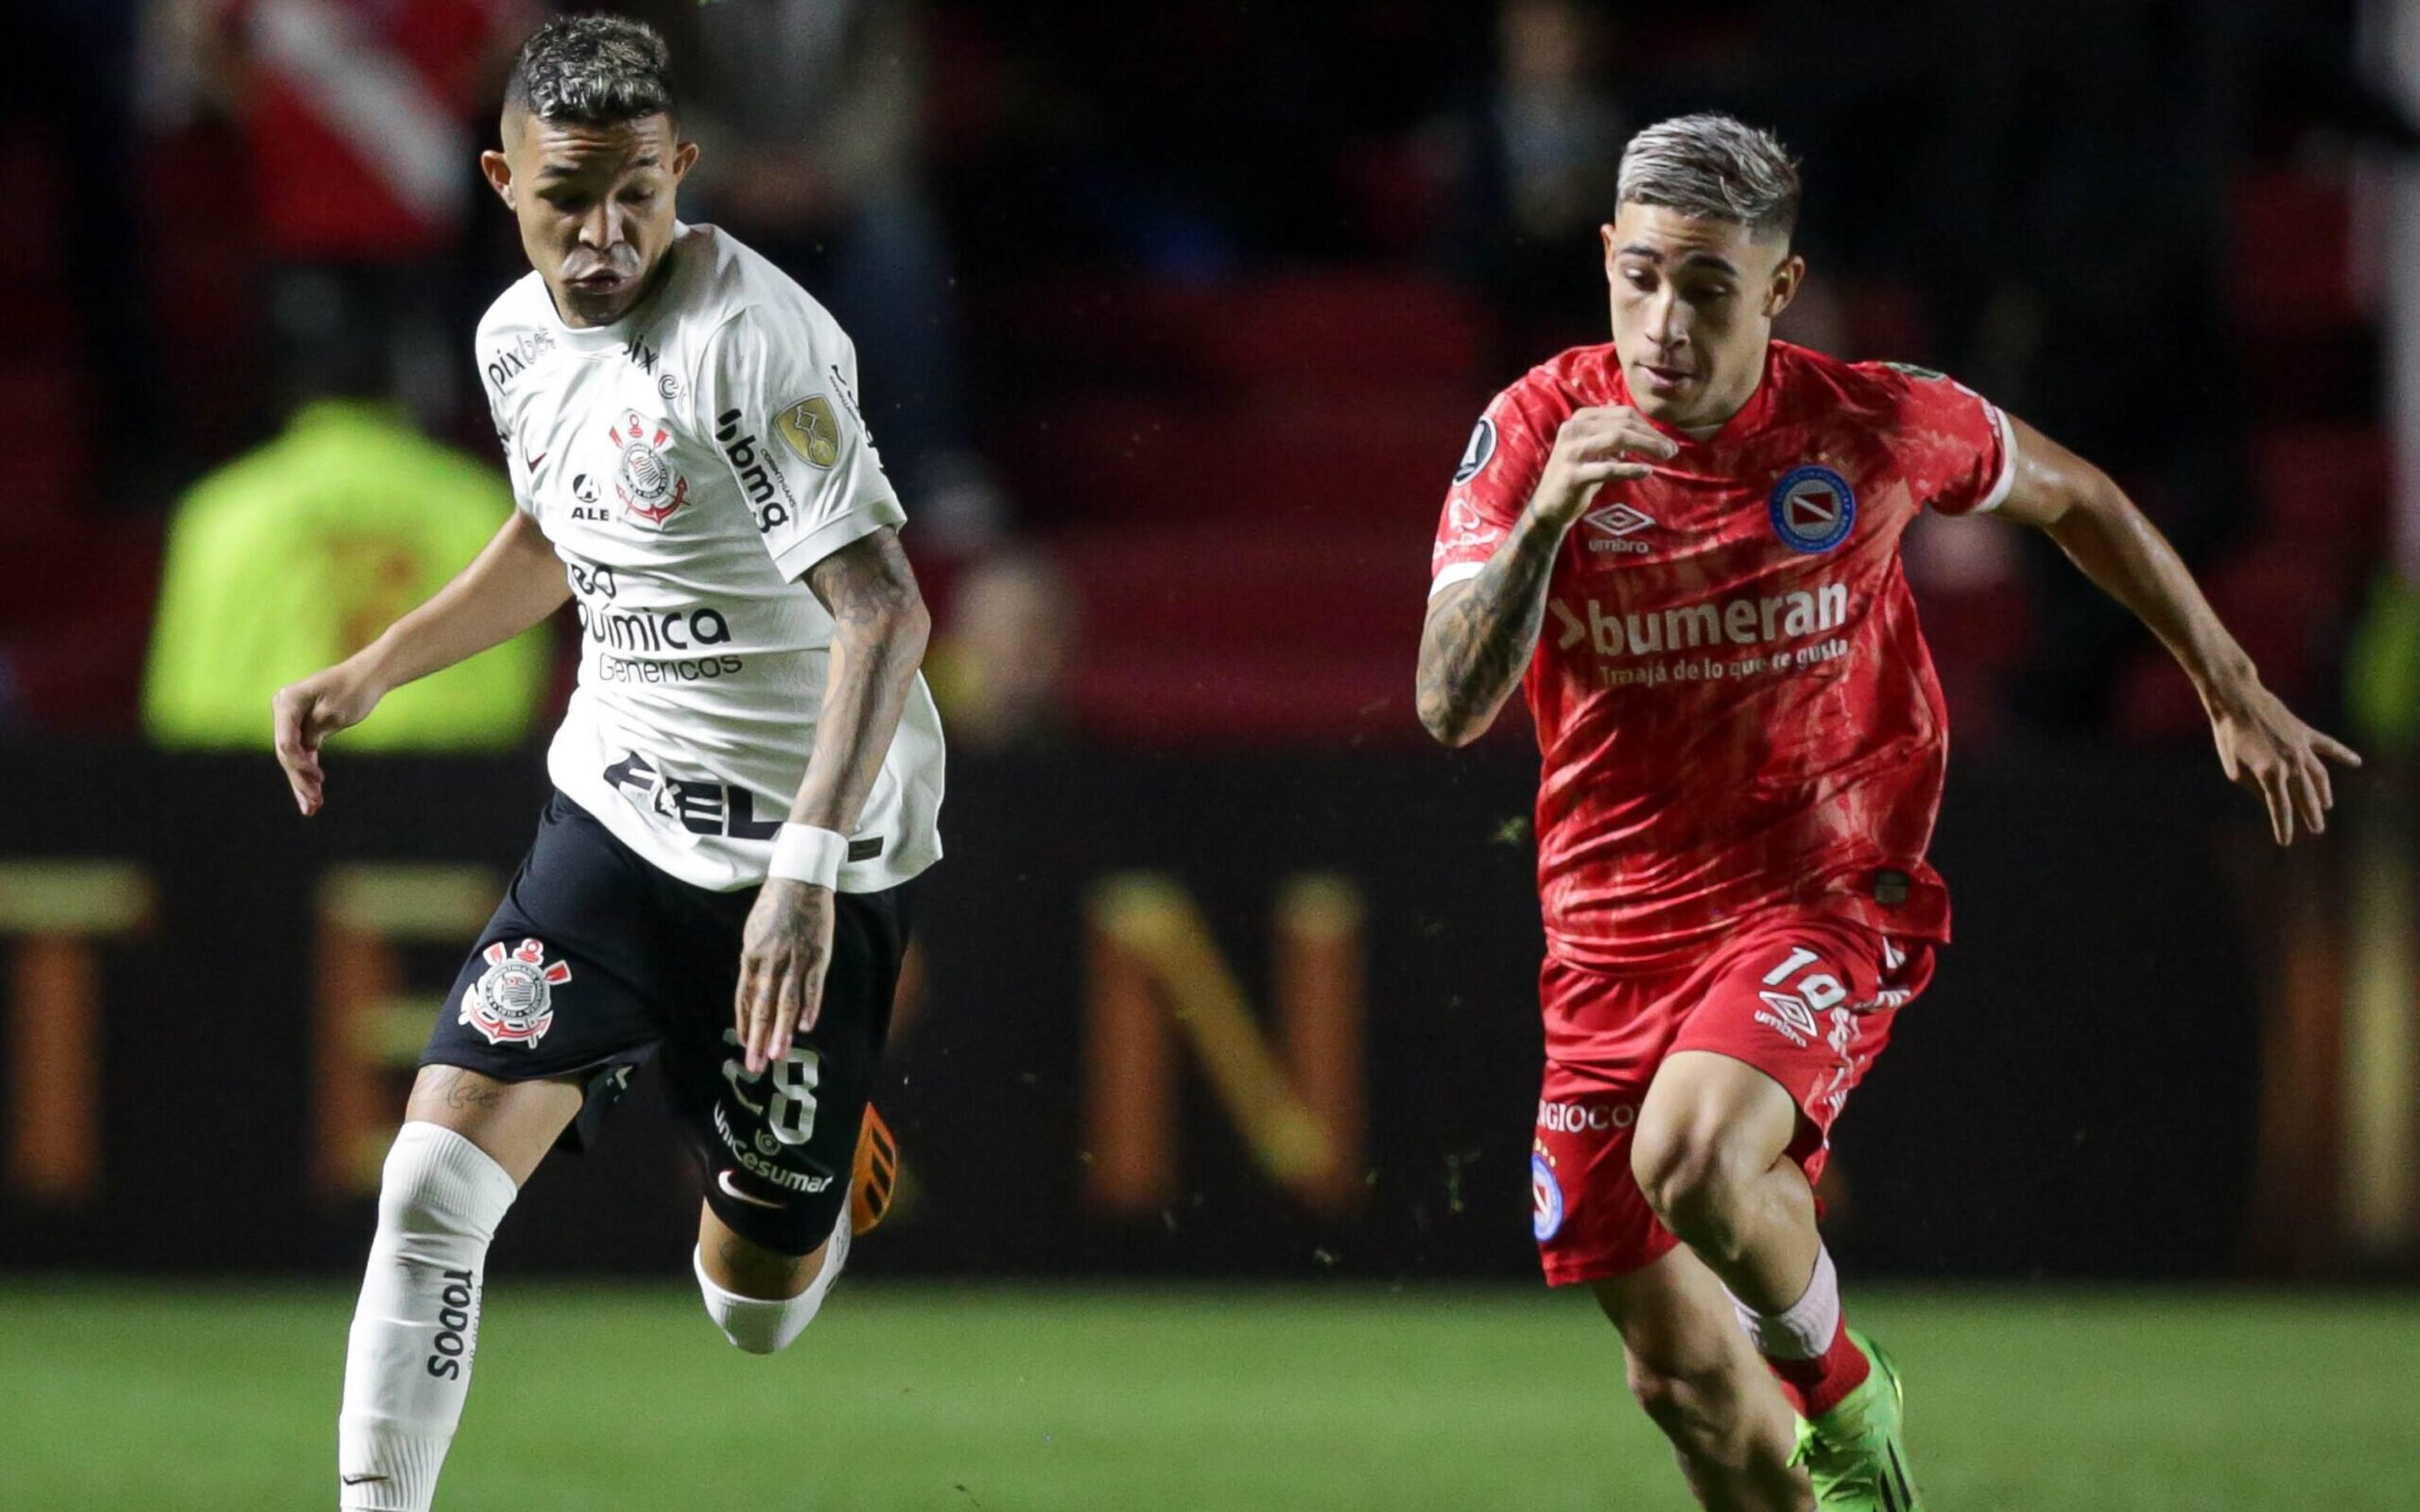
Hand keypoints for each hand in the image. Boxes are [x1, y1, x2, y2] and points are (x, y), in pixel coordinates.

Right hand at [271, 665, 382, 815]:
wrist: (369, 676)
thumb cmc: (353, 690)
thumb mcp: (333, 714)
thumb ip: (312, 734)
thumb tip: (300, 754)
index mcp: (286, 702)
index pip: (286, 742)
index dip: (299, 765)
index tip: (319, 779)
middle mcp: (283, 710)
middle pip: (287, 753)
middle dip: (301, 780)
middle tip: (314, 805)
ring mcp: (291, 720)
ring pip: (294, 758)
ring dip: (304, 783)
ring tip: (313, 808)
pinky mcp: (305, 728)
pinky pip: (304, 754)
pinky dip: (310, 772)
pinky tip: (315, 795)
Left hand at [734, 879, 834, 1074]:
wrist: (799, 878)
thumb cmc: (774, 905)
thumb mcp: (754, 932)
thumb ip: (754, 962)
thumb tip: (752, 990)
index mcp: (752, 956)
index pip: (745, 998)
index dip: (744, 1023)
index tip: (743, 1046)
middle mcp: (771, 961)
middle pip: (764, 1006)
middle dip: (759, 1038)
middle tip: (756, 1065)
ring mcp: (795, 959)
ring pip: (787, 1001)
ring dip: (782, 1030)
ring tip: (778, 1055)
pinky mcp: (817, 954)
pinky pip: (813, 985)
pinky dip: (811, 1006)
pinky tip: (807, 1027)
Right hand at [1531, 406, 1680, 527]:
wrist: (1548, 507)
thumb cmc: (1577, 477)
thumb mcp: (1595, 450)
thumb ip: (1613, 436)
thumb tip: (1645, 428)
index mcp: (1580, 420)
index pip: (1622, 414)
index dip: (1647, 425)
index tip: (1665, 440)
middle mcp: (1573, 430)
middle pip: (1622, 424)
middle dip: (1651, 436)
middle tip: (1672, 450)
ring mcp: (1570, 451)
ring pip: (1617, 439)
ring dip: (1646, 446)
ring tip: (1666, 457)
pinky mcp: (1572, 475)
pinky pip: (1608, 468)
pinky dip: (1630, 469)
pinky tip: (1646, 471)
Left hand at [2208, 682, 2361, 843]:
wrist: (2238, 700)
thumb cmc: (2230, 735)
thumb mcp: (2234, 769)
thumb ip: (2254, 787)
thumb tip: (2271, 800)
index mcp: (2270, 774)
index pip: (2280, 807)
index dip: (2283, 826)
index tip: (2285, 842)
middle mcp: (2290, 763)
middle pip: (2305, 795)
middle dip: (2310, 814)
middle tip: (2316, 829)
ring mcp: (2301, 747)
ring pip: (2319, 776)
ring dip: (2324, 793)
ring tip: (2326, 807)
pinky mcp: (2305, 733)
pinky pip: (2329, 746)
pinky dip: (2344, 754)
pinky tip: (2356, 762)